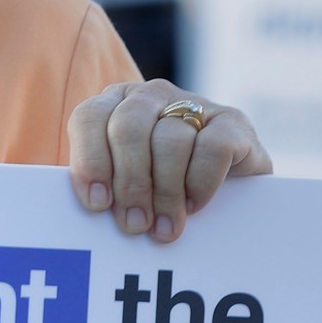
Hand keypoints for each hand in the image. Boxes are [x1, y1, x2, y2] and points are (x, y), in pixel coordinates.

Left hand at [68, 78, 271, 240]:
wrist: (228, 196)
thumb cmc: (160, 193)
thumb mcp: (125, 187)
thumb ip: (104, 189)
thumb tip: (96, 209)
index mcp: (115, 105)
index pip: (90, 118)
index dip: (90, 162)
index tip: (98, 204)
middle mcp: (152, 96)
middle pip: (128, 128)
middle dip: (130, 182)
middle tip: (135, 224)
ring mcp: (194, 104)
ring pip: (169, 140)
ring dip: (165, 192)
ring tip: (165, 226)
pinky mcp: (232, 121)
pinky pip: (212, 147)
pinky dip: (200, 182)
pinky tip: (194, 205)